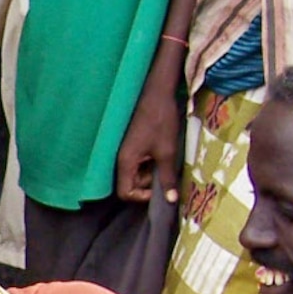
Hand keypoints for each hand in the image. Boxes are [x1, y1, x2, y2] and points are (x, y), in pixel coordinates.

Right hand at [114, 88, 182, 204]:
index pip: (125, 193)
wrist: (157, 93)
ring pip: (136, 173)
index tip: (160, 189)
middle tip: (167, 171)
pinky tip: (163, 151)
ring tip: (167, 158)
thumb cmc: (160, 121)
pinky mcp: (131, 144)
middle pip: (131, 184)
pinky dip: (150, 161)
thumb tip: (171, 200)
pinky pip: (138, 162)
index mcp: (125, 162)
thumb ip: (167, 177)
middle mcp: (120, 159)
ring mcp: (125, 151)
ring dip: (152, 171)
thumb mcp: (167, 152)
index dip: (142, 196)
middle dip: (149, 182)